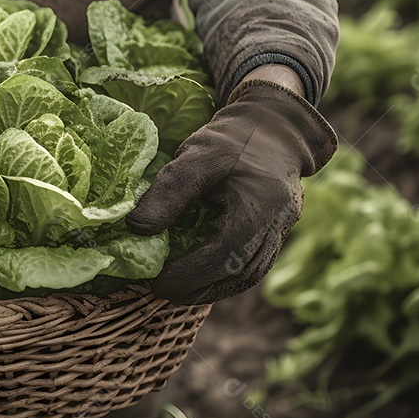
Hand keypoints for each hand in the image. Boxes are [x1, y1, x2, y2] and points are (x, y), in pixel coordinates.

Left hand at [126, 71, 336, 303]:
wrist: (275, 123)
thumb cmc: (234, 137)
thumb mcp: (198, 154)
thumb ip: (169, 191)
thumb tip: (136, 229)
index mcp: (260, 206)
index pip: (225, 254)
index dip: (191, 274)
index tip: (158, 284)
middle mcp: (278, 224)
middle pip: (240, 272)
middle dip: (200, 289)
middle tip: (162, 293)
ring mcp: (282, 229)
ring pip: (251, 273)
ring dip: (215, 288)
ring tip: (179, 293)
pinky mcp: (277, 230)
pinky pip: (254, 263)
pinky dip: (227, 276)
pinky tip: (203, 277)